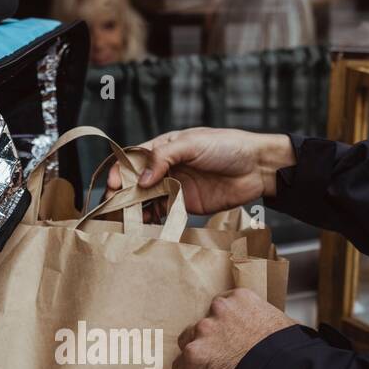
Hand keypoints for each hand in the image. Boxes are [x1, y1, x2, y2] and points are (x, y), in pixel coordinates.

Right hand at [107, 128, 294, 215]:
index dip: (120, 171)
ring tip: (126, 220)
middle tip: (113, 208)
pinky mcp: (184, 204)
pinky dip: (152, 219)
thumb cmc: (227, 147)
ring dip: (135, 209)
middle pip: (136, 181)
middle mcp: (166, 167)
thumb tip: (141, 179)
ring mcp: (174, 186)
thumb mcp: (193, 144)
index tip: (112, 185)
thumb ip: (164, 157)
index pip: (133, 158)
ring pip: (146, 199)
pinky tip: (146, 224)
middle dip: (122, 194)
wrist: (256, 168)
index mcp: (164, 147)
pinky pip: (163, 212)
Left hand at [174, 288, 295, 368]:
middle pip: (204, 322)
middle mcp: (219, 309)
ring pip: (188, 340)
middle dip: (208, 337)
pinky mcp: (195, 354)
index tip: (224, 332)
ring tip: (200, 368)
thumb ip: (267, 321)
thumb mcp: (283, 322)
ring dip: (196, 352)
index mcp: (241, 298)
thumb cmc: (288, 350)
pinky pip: (180, 365)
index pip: (223, 305)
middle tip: (216, 352)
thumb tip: (274, 333)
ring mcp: (205, 330)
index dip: (223, 321)